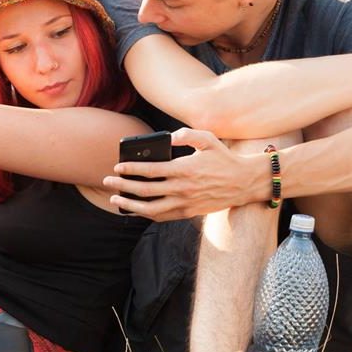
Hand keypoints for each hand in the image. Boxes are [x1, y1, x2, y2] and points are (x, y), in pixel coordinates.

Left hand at [103, 128, 254, 220]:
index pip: (151, 171)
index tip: (118, 166)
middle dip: (123, 186)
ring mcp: (185, 203)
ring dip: (129, 205)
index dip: (131, 169)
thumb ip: (186, 135)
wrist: (244, 182)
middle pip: (145, 190)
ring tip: (115, 199)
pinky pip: (162, 216)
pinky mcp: (188, 213)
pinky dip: (145, 214)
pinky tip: (135, 209)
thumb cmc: (224, 158)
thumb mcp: (208, 139)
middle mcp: (183, 189)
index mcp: (185, 169)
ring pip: (150, 209)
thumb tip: (167, 138)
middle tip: (107, 181)